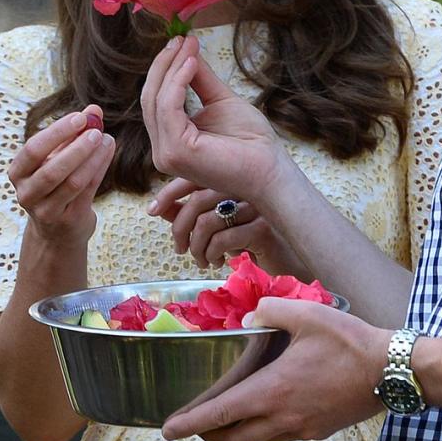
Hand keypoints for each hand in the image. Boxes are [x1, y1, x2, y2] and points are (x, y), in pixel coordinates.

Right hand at [8, 106, 114, 247]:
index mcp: (18, 172)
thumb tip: (94, 110)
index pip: (33, 149)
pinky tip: (108, 152)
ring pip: (72, 182)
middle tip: (96, 131)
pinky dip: (99, 169)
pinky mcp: (68, 220)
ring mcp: (46, 210)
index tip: (80, 117)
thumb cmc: (55, 185)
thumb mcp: (57, 158)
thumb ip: (73, 134)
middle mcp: (27, 193)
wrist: (57, 230)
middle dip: (77, 147)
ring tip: (107, 139)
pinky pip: (87, 191)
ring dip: (92, 158)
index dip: (57, 132)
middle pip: (52, 169)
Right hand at [141, 36, 286, 202]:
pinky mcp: (175, 152)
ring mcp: (166, 154)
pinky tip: (191, 64)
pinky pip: (168, 108)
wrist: (270, 169)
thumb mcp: (221, 101)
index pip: (156, 99)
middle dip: (165, 64)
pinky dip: (177, 82)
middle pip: (151, 98)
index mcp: (172, 140)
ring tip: (188, 46)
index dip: (165, 68)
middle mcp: (163, 150)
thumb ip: (200, 79)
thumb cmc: (251, 142)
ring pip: (157, 100)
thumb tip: (186, 49)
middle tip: (180, 39)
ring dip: (171, 68)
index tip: (180, 41)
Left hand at [147, 179, 311, 276]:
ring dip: (196, 247)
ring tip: (202, 260)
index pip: (193, 177)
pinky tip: (218, 263)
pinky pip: (223, 239)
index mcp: (233, 179)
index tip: (152, 211)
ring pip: (207, 221)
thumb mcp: (217, 226)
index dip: (169, 193)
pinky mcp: (263, 228)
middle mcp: (245, 186)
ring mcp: (257, 205)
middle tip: (179, 249)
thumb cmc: (252, 243)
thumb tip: (158, 207)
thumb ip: (189, 214)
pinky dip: (211, 254)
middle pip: (197, 200)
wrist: (289, 263)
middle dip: (179, 228)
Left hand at [161, 297, 388, 440]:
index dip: (190, 423)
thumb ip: (271, 310)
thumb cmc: (349, 341)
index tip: (168, 431)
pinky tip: (276, 404)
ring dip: (240, 432)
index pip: (220, 414)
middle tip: (198, 422)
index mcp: (273, 391)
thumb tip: (250, 317)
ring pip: (259, 440)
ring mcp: (302, 428)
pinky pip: (282, 435)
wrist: (392, 371)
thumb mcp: (307, 314)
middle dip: (210, 434)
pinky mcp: (319, 431)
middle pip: (233, 440)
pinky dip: (268, 427)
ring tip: (235, 411)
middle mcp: (282, 418)